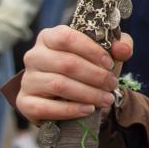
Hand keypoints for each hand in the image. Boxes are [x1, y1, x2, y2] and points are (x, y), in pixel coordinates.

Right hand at [18, 25, 132, 122]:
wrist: (70, 95)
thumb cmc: (87, 67)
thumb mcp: (106, 52)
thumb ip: (119, 46)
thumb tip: (122, 50)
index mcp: (49, 37)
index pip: (66, 37)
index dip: (91, 50)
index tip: (110, 63)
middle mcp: (34, 56)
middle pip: (66, 63)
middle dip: (95, 76)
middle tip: (112, 85)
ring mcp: (27, 79)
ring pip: (58, 85)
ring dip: (88, 94)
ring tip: (106, 99)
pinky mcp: (25, 102)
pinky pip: (45, 108)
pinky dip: (70, 110)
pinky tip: (88, 110)